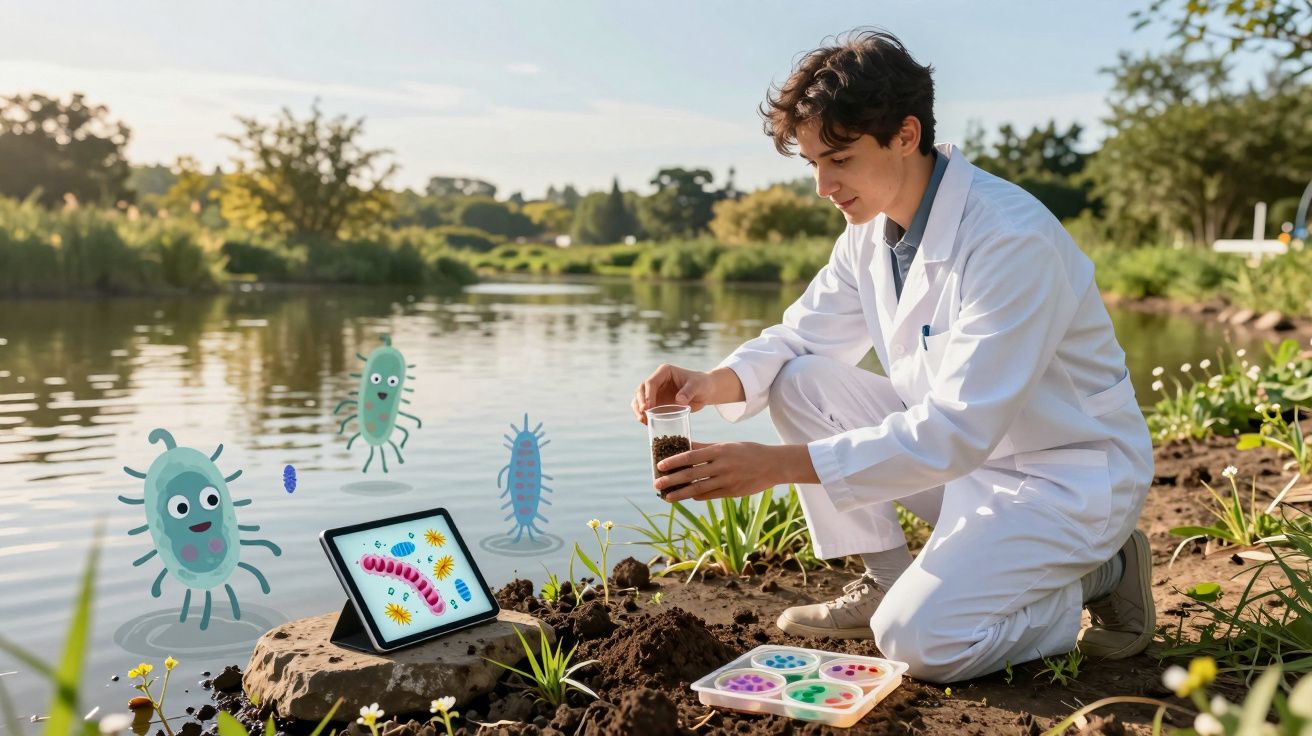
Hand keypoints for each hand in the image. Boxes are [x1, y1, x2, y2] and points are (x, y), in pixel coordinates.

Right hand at [632, 364, 730, 423]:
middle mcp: (657, 380)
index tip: (648, 407)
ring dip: (638, 409)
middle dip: (640, 402)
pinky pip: (645, 407)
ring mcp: (655, 391)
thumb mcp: (698, 386)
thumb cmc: (702, 384)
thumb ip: (689, 392)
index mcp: (664, 372)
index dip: (648, 395)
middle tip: (644, 414)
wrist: (705, 390)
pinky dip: (643, 414)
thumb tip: (679, 401)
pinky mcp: (657, 401)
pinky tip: (646, 422)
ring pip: (640, 398)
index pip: (651, 382)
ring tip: (643, 420)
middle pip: (641, 390)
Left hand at [654, 441, 784, 501]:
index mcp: (719, 451)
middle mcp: (722, 466)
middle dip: (672, 480)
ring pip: (698, 488)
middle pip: (691, 474)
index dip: (674, 461)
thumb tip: (685, 446)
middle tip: (657, 485)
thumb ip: (706, 447)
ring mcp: (727, 480)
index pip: (691, 456)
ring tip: (667, 497)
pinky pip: (710, 495)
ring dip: (681, 493)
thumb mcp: (727, 445)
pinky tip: (688, 496)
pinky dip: (697, 496)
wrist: (773, 464)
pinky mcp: (732, 492)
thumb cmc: (748, 451)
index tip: (659, 465)